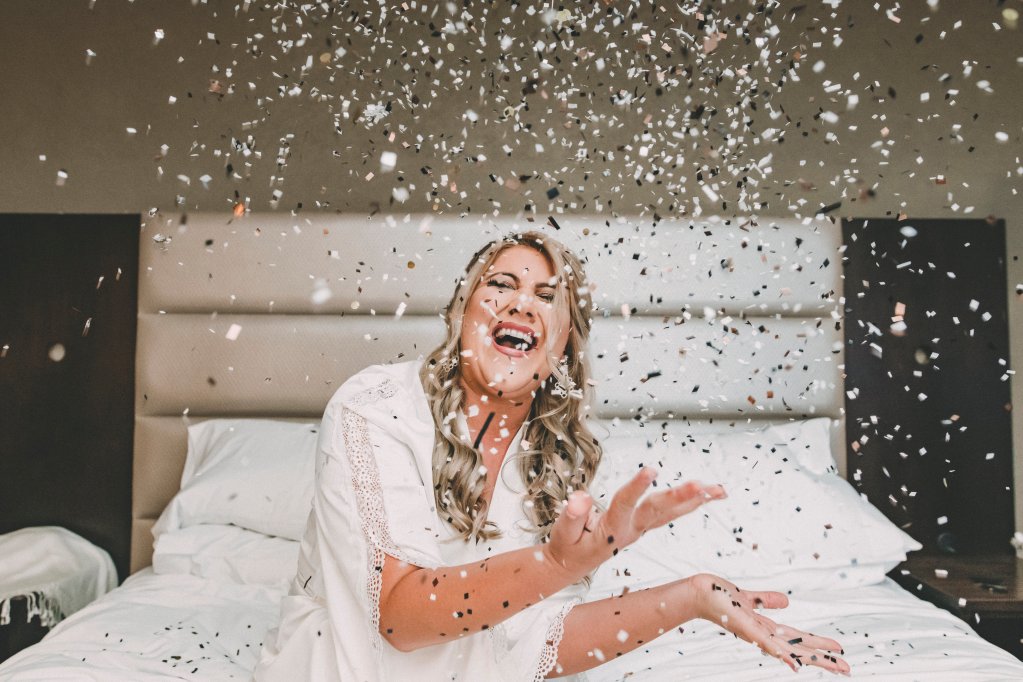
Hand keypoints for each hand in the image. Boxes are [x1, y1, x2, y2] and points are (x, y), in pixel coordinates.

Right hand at [544, 468, 725, 577]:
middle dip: (679, 497)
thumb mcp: (562, 534)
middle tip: (699, 485)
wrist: (573, 563)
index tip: (650, 470)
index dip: (637, 487)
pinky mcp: (644, 523)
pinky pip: (671, 512)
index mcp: (611, 530)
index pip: (624, 504)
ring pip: (671, 512)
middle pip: (657, 510)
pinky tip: (708, 494)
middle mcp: (631, 529)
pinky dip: (691, 503)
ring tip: (718, 489)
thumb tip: (581, 496)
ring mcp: (640, 527)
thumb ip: (572, 516)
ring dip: (695, 500)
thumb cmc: (567, 547)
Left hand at [688, 573, 849, 675]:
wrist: (700, 593)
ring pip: (791, 649)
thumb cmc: (721, 597)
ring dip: (814, 659)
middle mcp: (764, 635)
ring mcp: (757, 634)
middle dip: (823, 659)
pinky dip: (784, 655)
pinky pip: (769, 644)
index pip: (798, 639)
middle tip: (847, 669)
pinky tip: (797, 666)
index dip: (818, 646)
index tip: (838, 654)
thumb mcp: (751, 597)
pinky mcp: (748, 629)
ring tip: (835, 667)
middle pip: (800, 648)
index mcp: (767, 628)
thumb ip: (768, 600)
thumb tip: (787, 601)